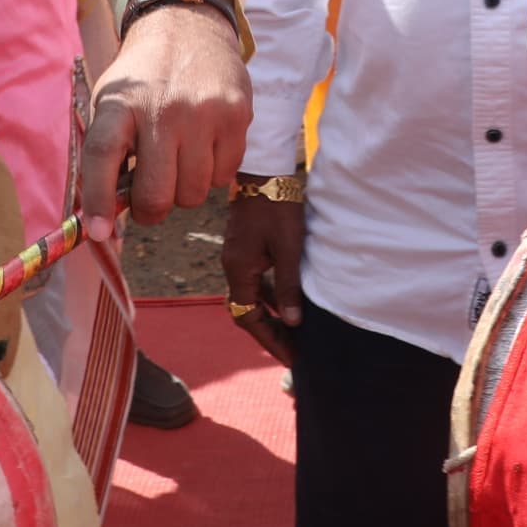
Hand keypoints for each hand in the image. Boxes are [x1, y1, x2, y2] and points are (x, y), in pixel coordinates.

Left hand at [78, 0, 249, 232]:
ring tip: (179, 161)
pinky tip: (204, 146)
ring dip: (184, 190)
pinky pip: (224, 177)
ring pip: (193, 193)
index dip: (98, 200)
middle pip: (157, 192)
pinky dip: (212, 174)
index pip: (102, 157)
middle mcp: (162, 108)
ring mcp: (203, 113)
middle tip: (150, 199)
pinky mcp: (236, 116)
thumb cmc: (144, 77)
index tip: (98, 232)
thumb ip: (109, 152)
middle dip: (151, 209)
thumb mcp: (114, 100)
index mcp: (121, 103)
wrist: (189, 26)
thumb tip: (105, 217)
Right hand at [219, 192, 303, 364]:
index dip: (270, 339)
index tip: (291, 356)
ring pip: (251, 296)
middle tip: (294, 351)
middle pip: (246, 310)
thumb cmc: (278, 207)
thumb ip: (289, 287)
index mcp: (238, 270)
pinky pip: (255, 280)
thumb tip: (292, 322)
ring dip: (270, 315)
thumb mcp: (289, 249)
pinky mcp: (245, 247)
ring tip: (293, 332)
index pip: (248, 317)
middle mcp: (232, 266)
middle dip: (269, 333)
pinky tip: (286, 300)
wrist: (263, 169)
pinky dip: (269, 295)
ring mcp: (237, 256)